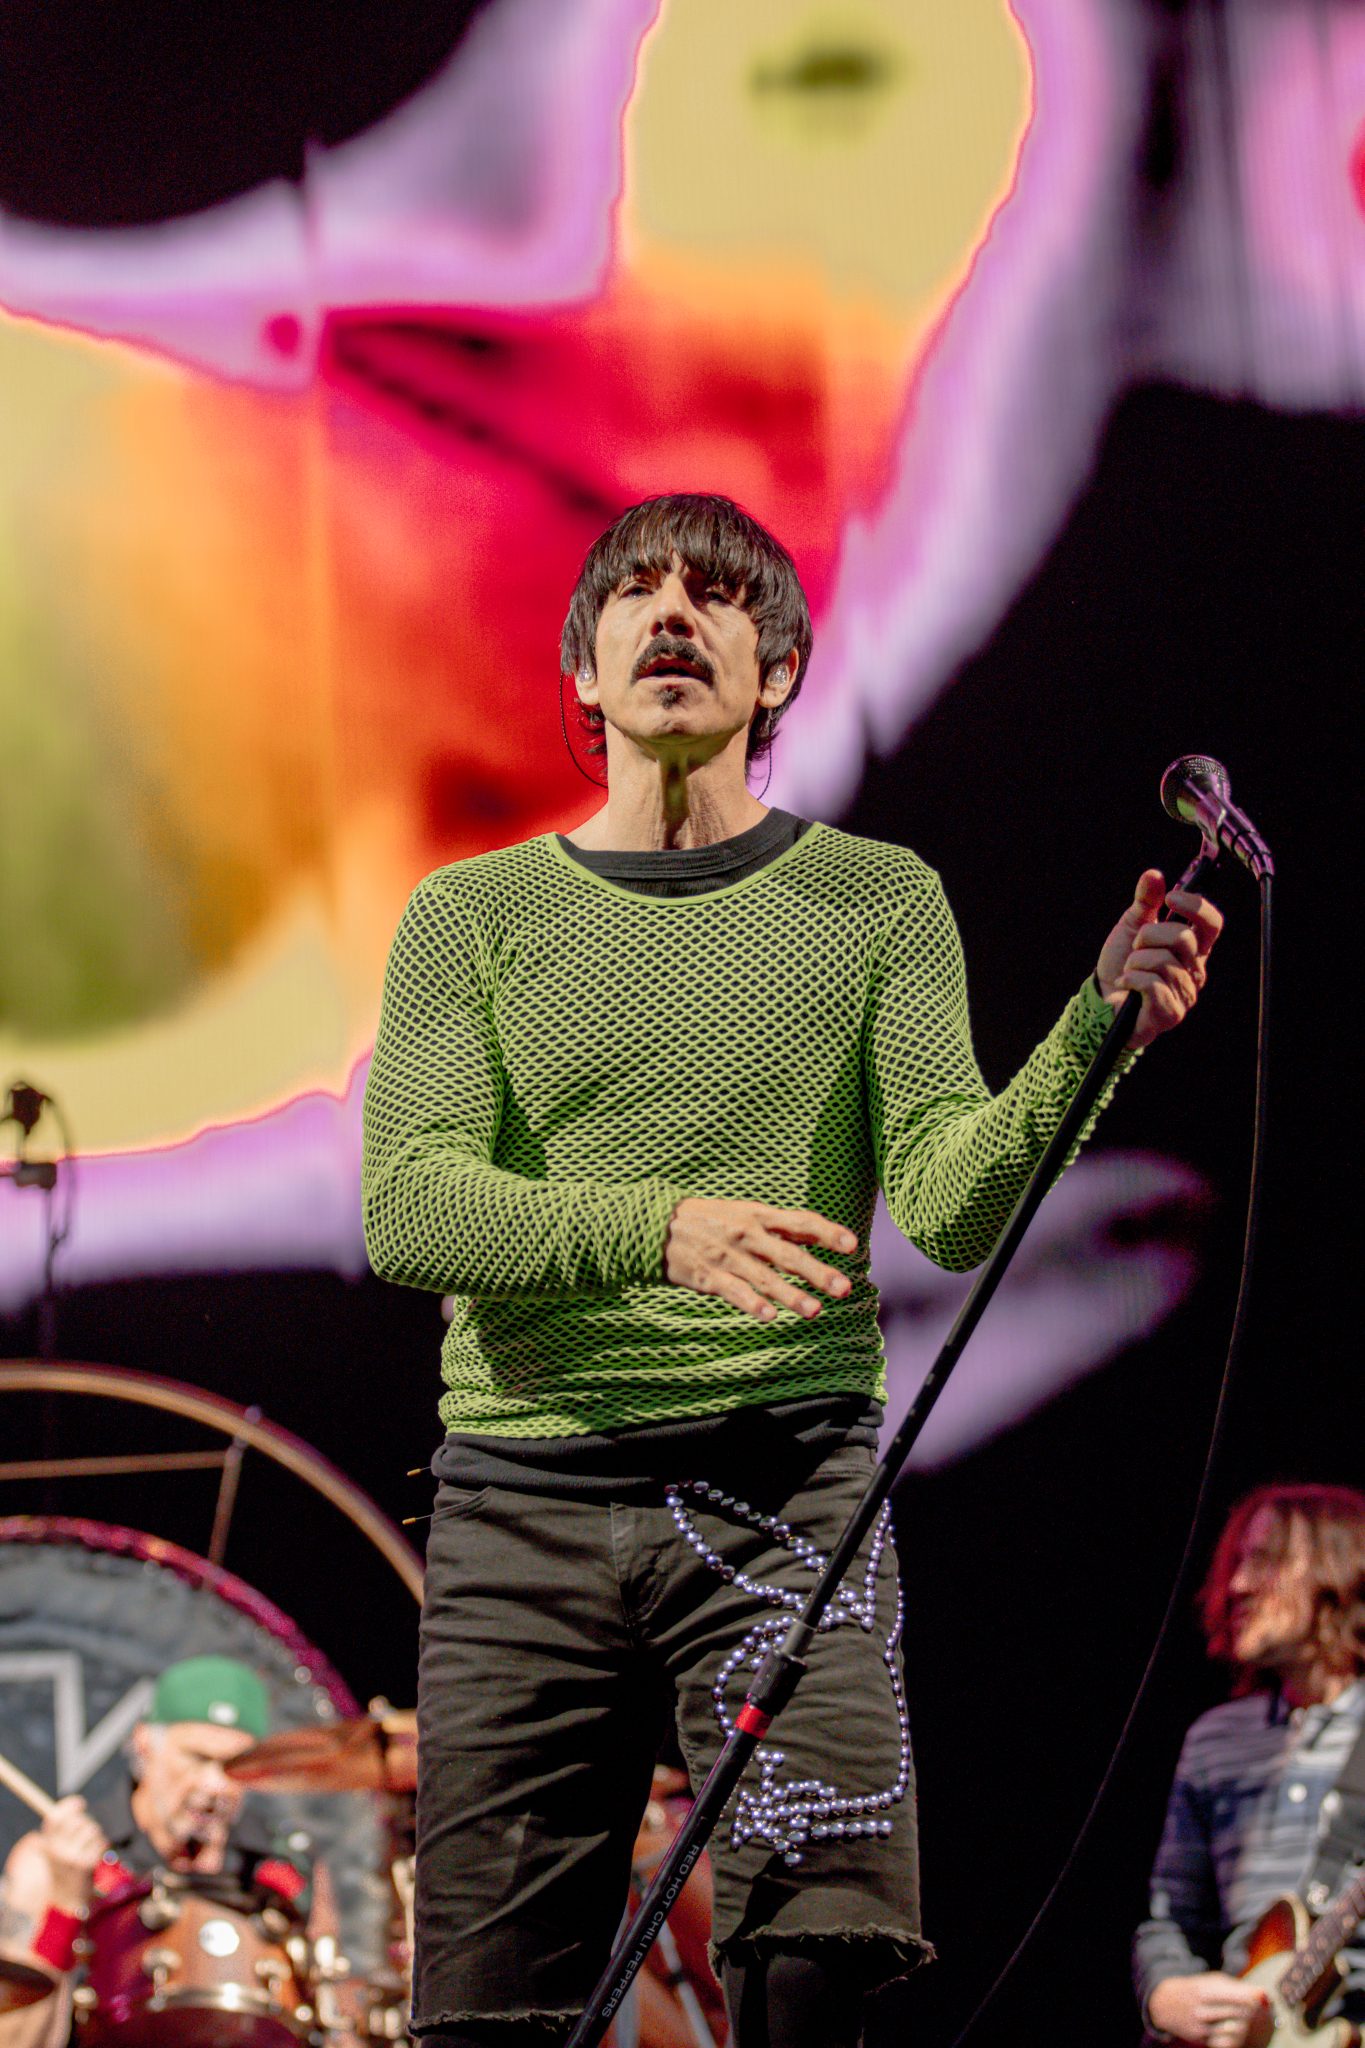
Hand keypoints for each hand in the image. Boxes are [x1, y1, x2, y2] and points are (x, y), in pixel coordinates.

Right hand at [37, 1797, 107, 1912]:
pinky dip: (101, 1846)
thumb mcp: (56, 1849)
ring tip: (90, 1847)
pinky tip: (94, 1856)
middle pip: (79, 1821)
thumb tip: (78, 1802)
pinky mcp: (85, 1864)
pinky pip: (100, 1842)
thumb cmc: (64, 1867)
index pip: (55, 1817)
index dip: (69, 1806)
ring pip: (92, 1829)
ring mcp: (71, 1857)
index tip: (81, 1803)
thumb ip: (62, 1828)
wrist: (67, 1898)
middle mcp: (56, 1850)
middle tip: (86, 1834)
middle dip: (87, 1823)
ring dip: (96, 1836)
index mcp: (47, 1845)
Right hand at [664, 1199, 855, 1323]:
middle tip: (844, 1289)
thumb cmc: (709, 1220)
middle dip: (818, 1272)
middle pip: (789, 1255)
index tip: (852, 1245)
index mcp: (758, 1215)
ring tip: (815, 1311)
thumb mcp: (743, 1212)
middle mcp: (746, 1235)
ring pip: (765, 1278)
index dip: (827, 1232)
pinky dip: (751, 1304)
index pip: (800, 1222)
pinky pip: (733, 1292)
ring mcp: (727, 1256)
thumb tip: (819, 1235)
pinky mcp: (707, 1276)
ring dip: (791, 1295)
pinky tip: (769, 1316)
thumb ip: (778, 1227)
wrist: (654, 1224)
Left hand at [1096, 870, 1222, 1048]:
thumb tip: (1154, 874)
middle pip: (1183, 938)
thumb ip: (1145, 902)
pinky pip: (1152, 984)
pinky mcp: (1171, 1013)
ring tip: (1130, 969)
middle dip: (1149, 936)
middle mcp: (1195, 970)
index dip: (1195, 906)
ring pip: (1163, 961)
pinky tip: (1126, 984)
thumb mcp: (1131, 927)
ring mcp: (1185, 993)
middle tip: (1135, 947)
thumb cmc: (1122, 965)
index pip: (1212, 923)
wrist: (1101, 1000)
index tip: (1170, 898)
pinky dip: (1131, 979)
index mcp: (1193, 948)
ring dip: (1136, 961)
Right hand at [1147, 1972, 1272, 2047]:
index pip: (1230, 1995)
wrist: (1165, 2004)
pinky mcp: (1201, 2040)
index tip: (1264, 1995)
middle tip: (1263, 2006)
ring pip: (1232, 2030)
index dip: (1249, 1995)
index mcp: (1203, 1991)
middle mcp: (1200, 2010)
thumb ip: (1235, 1988)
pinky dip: (1237, 2037)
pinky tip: (1242, 2030)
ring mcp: (1200, 2027)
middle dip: (1252, 2009)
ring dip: (1246, 2024)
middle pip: (1234, 2013)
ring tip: (1252, 2017)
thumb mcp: (1211, 1982)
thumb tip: (1264, 1995)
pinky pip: (1225, 2042)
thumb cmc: (1197, 1989)